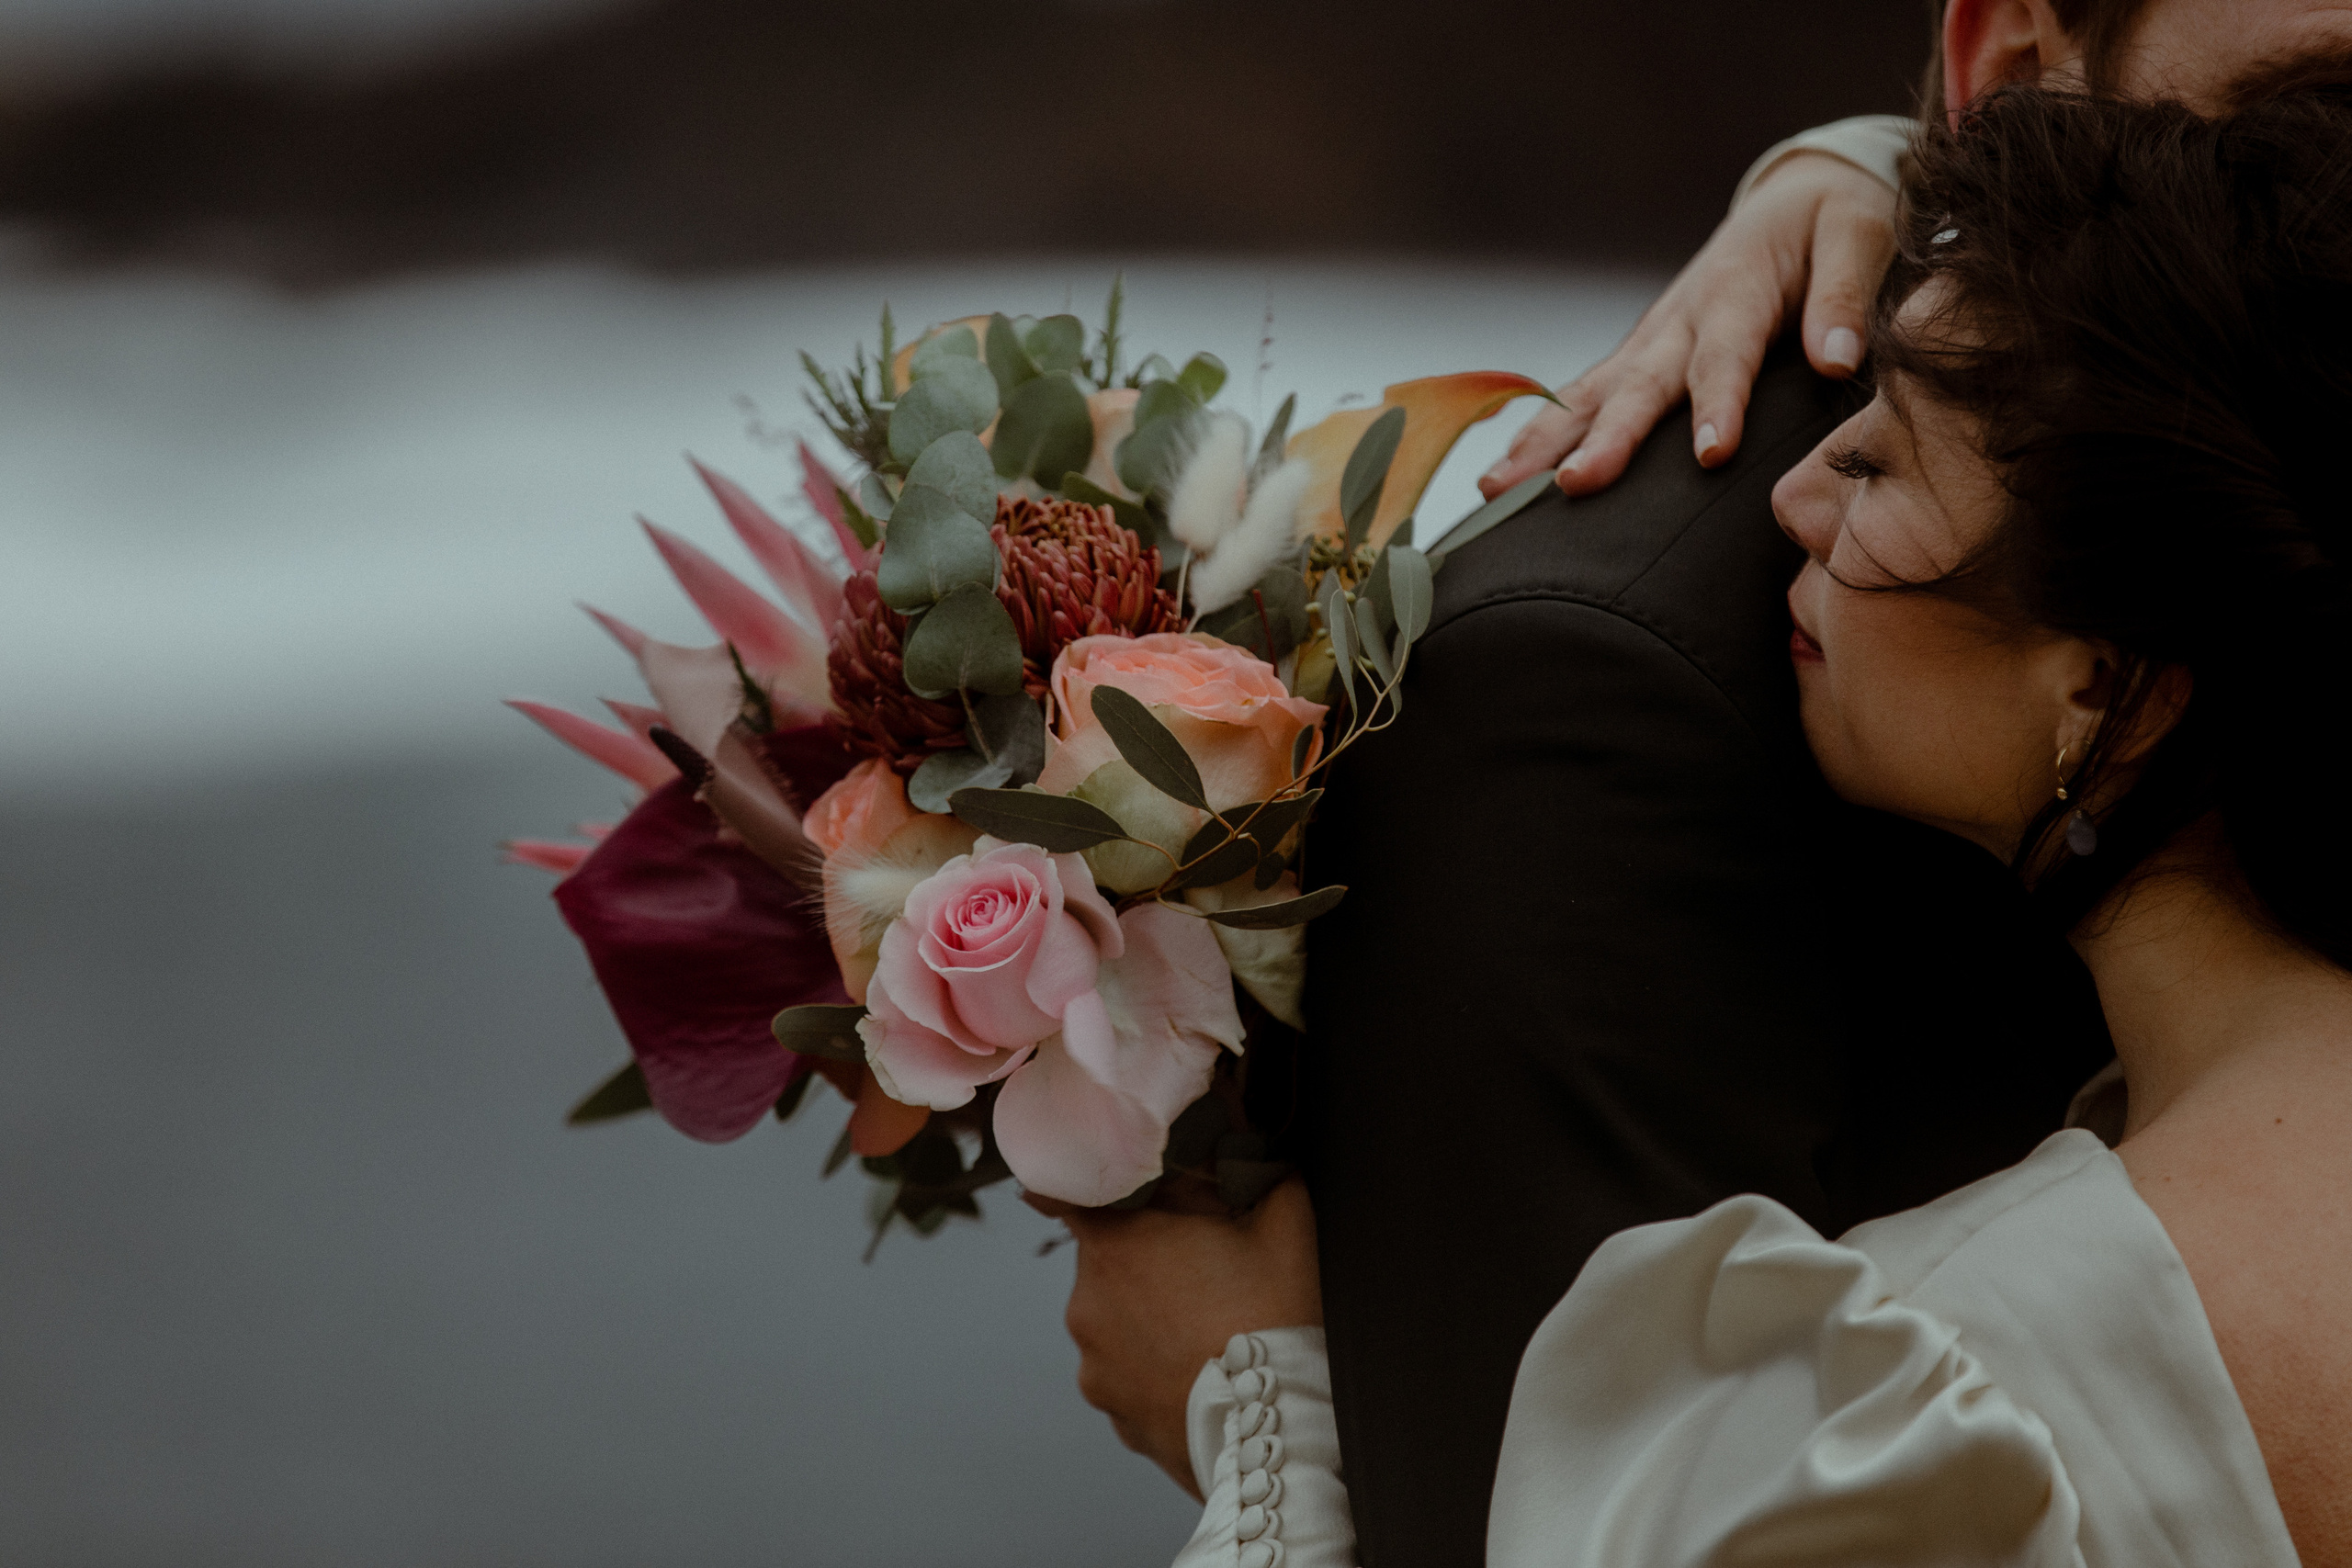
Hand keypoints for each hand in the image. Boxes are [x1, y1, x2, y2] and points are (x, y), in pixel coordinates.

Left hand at [1026, 1177, 1322, 1501]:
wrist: (1280, 1434)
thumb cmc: (1277, 1317)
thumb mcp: (1283, 1221)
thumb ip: (1255, 1168)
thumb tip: (1243, 1144)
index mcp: (1113, 1244)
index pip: (1070, 1192)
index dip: (1102, 1184)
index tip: (1125, 1187)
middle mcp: (1085, 1304)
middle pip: (1107, 1258)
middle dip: (1147, 1254)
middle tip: (1205, 1265)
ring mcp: (1094, 1368)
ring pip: (1116, 1321)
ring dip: (1149, 1316)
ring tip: (1209, 1329)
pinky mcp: (1114, 1417)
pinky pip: (1128, 1375)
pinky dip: (1155, 1368)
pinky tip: (1202, 1371)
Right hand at [1480, 152, 1897, 499]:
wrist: (1792, 195)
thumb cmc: (1833, 220)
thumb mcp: (1856, 236)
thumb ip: (1842, 299)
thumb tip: (1836, 362)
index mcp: (1737, 291)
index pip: (1725, 355)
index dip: (1717, 405)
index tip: (1710, 456)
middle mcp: (1680, 318)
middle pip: (1639, 385)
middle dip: (1604, 438)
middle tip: (1573, 484)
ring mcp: (1650, 338)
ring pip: (1590, 394)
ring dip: (1543, 442)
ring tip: (1499, 489)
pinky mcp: (1636, 355)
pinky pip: (1582, 397)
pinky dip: (1539, 433)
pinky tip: (1502, 476)